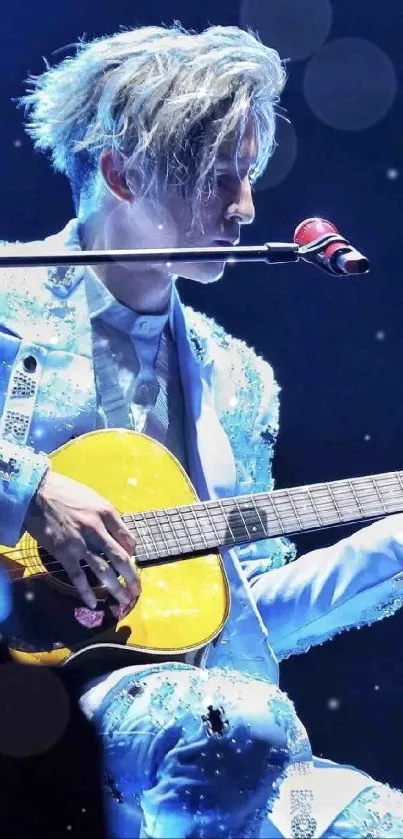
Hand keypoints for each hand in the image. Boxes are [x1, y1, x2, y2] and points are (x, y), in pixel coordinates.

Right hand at [24, 470, 140, 609]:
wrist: (36, 493)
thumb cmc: (65, 492)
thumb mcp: (92, 497)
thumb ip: (106, 515)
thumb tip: (118, 534)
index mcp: (107, 513)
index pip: (128, 539)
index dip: (132, 553)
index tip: (132, 561)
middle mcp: (97, 529)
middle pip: (120, 558)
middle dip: (132, 577)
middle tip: (137, 589)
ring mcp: (81, 543)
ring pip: (104, 571)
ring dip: (116, 588)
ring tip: (124, 599)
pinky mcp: (64, 553)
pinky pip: (78, 576)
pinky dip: (86, 592)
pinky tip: (93, 602)